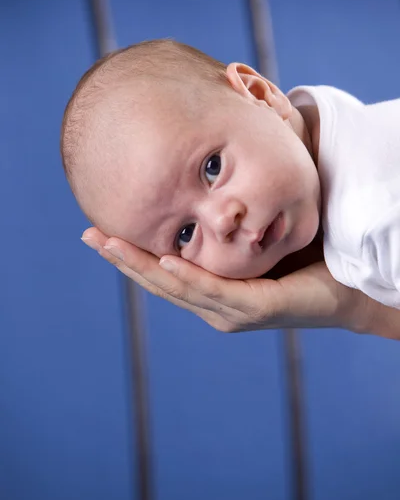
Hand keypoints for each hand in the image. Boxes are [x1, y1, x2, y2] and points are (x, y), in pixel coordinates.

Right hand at [81, 228, 376, 334]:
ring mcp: (233, 311)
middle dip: (123, 258)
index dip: (129, 253)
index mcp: (213, 289)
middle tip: (89, 234)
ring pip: (178, 286)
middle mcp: (216, 305)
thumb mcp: (256, 236)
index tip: (98, 231)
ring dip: (142, 266)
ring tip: (110, 243)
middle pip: (159, 280)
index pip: (162, 271)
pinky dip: (188, 277)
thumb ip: (229, 223)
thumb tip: (208, 187)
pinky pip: (216, 291)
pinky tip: (166, 261)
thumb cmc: (304, 258)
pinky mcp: (257, 309)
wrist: (350, 283)